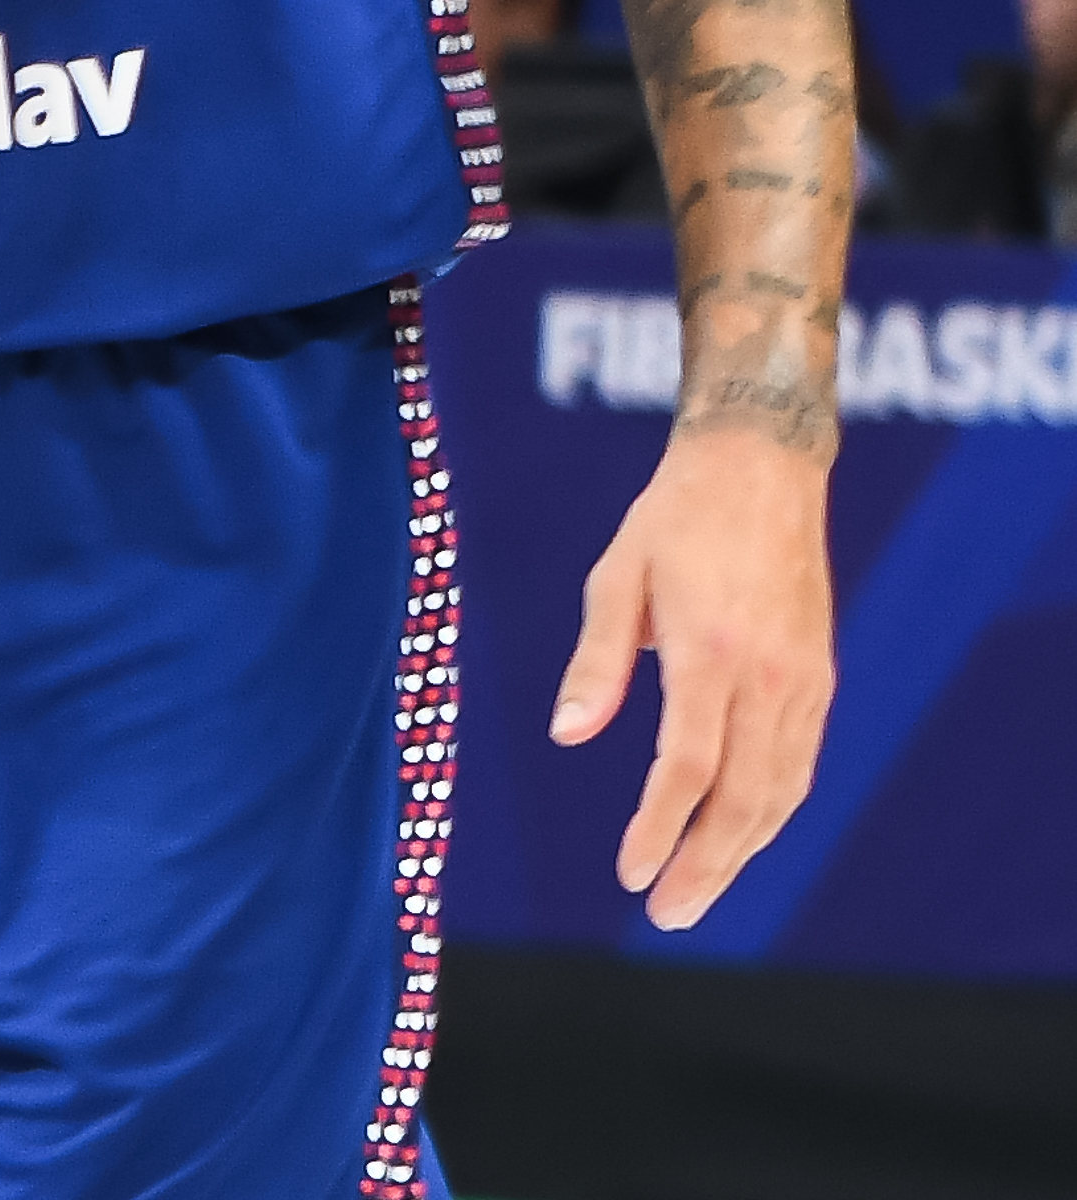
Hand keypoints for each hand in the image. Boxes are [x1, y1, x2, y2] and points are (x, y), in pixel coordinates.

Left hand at [553, 431, 835, 929]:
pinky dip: (771, 811)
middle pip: (743, 799)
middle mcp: (767, 678)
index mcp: (710, 653)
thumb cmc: (672, 521)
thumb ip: (597, 663)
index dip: (658, 829)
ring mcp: (803, 682)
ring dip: (741, 851)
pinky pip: (799, 764)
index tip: (630, 873)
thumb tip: (568, 737)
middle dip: (706, 866)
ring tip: (697, 893)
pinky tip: (740, 836)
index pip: (688, 768)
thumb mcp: (616, 578)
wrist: (760, 471)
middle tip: (669, 916)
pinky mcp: (819, 679)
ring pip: (780, 791)